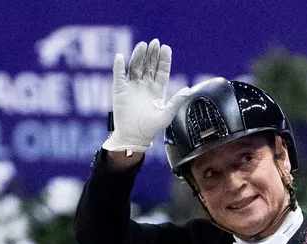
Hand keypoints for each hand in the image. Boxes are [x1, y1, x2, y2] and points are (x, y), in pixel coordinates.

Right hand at [104, 39, 194, 153]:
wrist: (133, 138)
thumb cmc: (150, 129)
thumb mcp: (166, 116)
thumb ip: (176, 102)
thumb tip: (187, 89)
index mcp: (157, 90)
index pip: (161, 70)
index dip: (164, 59)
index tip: (166, 48)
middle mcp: (145, 85)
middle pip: (149, 65)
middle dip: (152, 54)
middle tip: (155, 43)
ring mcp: (132, 87)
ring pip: (135, 67)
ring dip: (138, 56)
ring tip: (142, 45)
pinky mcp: (119, 91)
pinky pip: (119, 76)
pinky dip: (119, 67)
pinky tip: (120, 58)